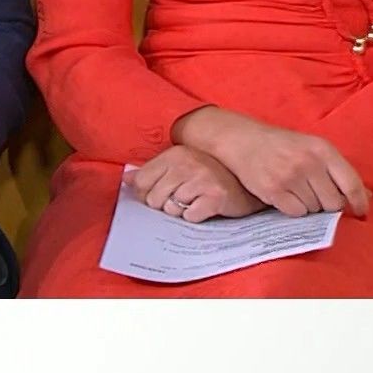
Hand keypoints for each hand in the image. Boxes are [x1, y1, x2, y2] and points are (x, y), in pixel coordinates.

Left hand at [129, 145, 264, 222]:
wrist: (247, 184)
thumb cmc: (210, 176)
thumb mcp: (180, 167)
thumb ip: (152, 172)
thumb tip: (125, 179)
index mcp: (175, 154)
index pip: (142, 181)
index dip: (147, 194)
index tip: (160, 194)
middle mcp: (187, 164)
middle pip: (154, 199)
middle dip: (164, 205)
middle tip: (183, 199)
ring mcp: (202, 180)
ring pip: (171, 209)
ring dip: (181, 212)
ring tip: (195, 202)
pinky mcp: (215, 197)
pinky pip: (190, 217)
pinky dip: (195, 217)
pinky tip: (205, 208)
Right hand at [173, 106, 369, 218]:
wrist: (244, 141)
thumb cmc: (283, 146)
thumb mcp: (313, 148)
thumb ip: (339, 171)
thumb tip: (367, 196)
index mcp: (323, 149)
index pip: (351, 183)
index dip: (359, 202)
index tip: (361, 212)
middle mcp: (308, 162)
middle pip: (333, 202)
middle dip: (328, 204)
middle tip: (317, 196)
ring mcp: (290, 176)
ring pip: (314, 209)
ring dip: (309, 206)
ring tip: (297, 191)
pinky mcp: (273, 190)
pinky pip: (296, 213)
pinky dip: (294, 210)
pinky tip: (286, 196)